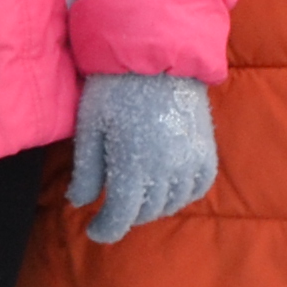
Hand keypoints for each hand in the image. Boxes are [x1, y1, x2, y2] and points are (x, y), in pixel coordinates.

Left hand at [68, 69, 218, 242]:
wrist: (156, 56)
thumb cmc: (114, 88)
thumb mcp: (90, 128)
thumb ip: (86, 170)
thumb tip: (79, 202)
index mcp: (132, 167)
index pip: (121, 216)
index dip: (105, 229)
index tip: (93, 230)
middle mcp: (166, 170)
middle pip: (146, 211)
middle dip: (126, 215)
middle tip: (112, 208)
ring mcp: (190, 161)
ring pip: (172, 203)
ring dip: (152, 207)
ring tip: (136, 198)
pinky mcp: (207, 149)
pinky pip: (198, 186)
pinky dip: (182, 194)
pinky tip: (167, 189)